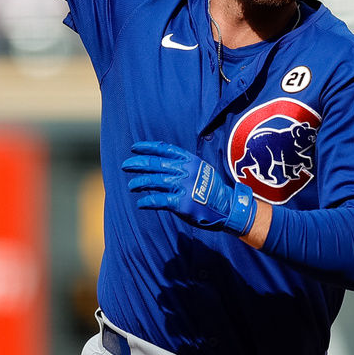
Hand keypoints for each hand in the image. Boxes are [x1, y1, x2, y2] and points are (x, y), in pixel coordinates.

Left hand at [122, 141, 256, 236]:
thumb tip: (163, 161)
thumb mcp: (201, 168)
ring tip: (131, 186)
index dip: (147, 148)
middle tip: (125, 166)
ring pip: (154, 181)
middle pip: (155, 164)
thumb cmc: (212, 188)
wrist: (227, 207)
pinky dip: (147, 201)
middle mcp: (185, 170)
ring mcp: (183, 186)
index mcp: (190, 160)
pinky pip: (159, 200)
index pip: (164, 149)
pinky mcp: (181, 203)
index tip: (134, 148)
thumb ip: (184, 164)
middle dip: (138, 164)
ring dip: (139, 183)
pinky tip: (140, 203)